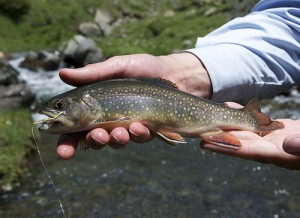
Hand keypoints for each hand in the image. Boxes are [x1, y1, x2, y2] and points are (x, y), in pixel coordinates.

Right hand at [56, 53, 210, 158]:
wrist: (173, 73)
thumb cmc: (143, 68)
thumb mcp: (118, 66)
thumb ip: (93, 73)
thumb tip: (61, 73)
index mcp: (96, 106)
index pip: (76, 128)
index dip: (67, 142)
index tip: (63, 152)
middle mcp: (109, 119)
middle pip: (94, 140)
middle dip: (94, 142)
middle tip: (97, 136)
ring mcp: (128, 127)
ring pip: (116, 142)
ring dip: (115, 139)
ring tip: (119, 131)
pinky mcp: (146, 130)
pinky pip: (139, 139)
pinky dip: (138, 134)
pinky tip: (140, 126)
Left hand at [201, 103, 299, 169]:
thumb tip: (287, 144)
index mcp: (276, 153)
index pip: (245, 150)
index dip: (224, 146)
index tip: (205, 143)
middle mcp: (268, 147)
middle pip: (238, 141)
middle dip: (217, 136)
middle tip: (196, 131)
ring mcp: (270, 138)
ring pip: (243, 130)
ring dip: (225, 124)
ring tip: (207, 117)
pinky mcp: (274, 130)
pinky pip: (253, 121)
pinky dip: (241, 113)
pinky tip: (230, 105)